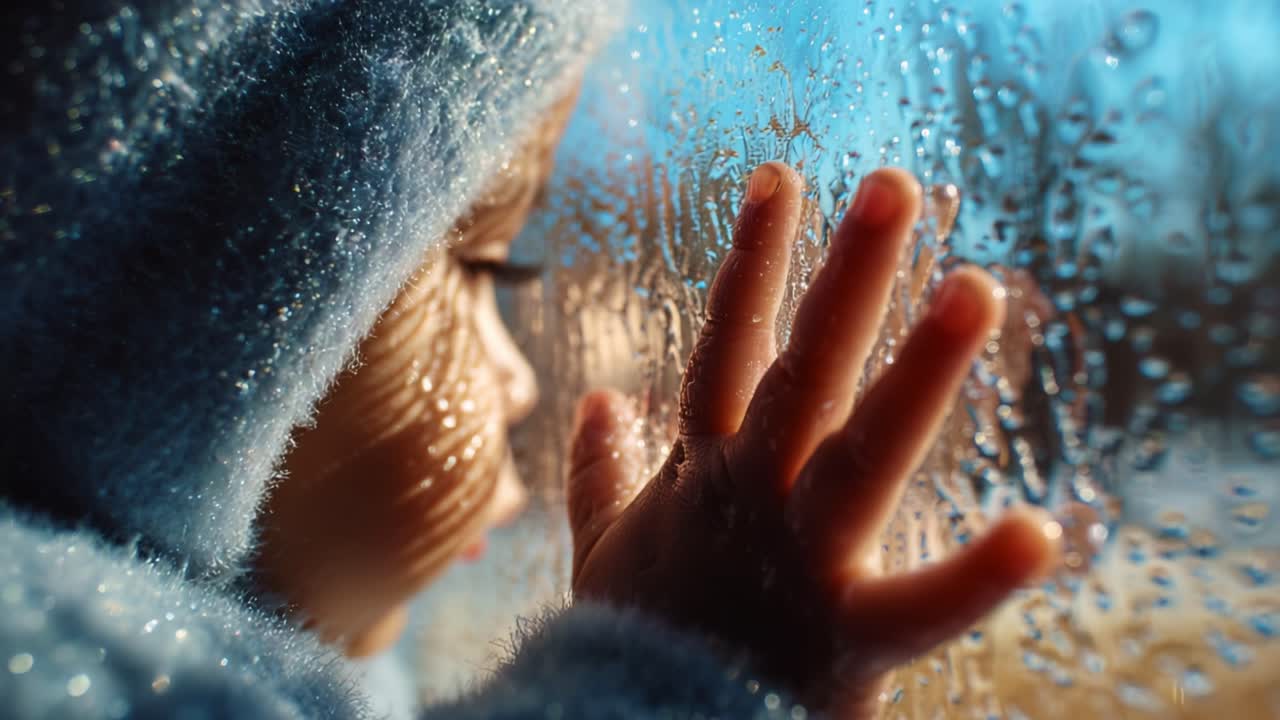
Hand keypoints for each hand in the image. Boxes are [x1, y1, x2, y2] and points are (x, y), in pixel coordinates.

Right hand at [566, 163, 1060, 715]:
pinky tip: (1039, 531)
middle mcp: (757, 495)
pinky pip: (921, 606)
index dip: (753, 259)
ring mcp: (804, 557)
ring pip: (864, 447)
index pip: (728, 343)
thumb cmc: (635, 641)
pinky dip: (978, 576)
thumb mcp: (607, 548)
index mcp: (707, 473)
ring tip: (973, 285)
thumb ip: (600, 473)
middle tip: (890, 185)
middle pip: (805, 369)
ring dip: (919, 367)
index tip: (778, 177)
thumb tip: (590, 401)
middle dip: (844, 275)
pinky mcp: (849, 635)